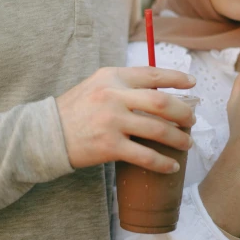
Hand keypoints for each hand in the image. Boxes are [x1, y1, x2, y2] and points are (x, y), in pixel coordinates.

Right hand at [56, 66, 195, 171]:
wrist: (47, 133)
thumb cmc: (75, 110)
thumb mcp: (96, 86)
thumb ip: (123, 85)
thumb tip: (158, 89)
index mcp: (112, 77)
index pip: (151, 74)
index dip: (176, 78)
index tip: (192, 83)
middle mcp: (113, 96)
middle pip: (161, 102)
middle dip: (183, 112)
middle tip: (192, 120)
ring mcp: (112, 121)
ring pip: (157, 130)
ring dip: (178, 138)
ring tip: (187, 143)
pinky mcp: (109, 146)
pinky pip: (144, 155)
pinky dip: (162, 162)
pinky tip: (171, 166)